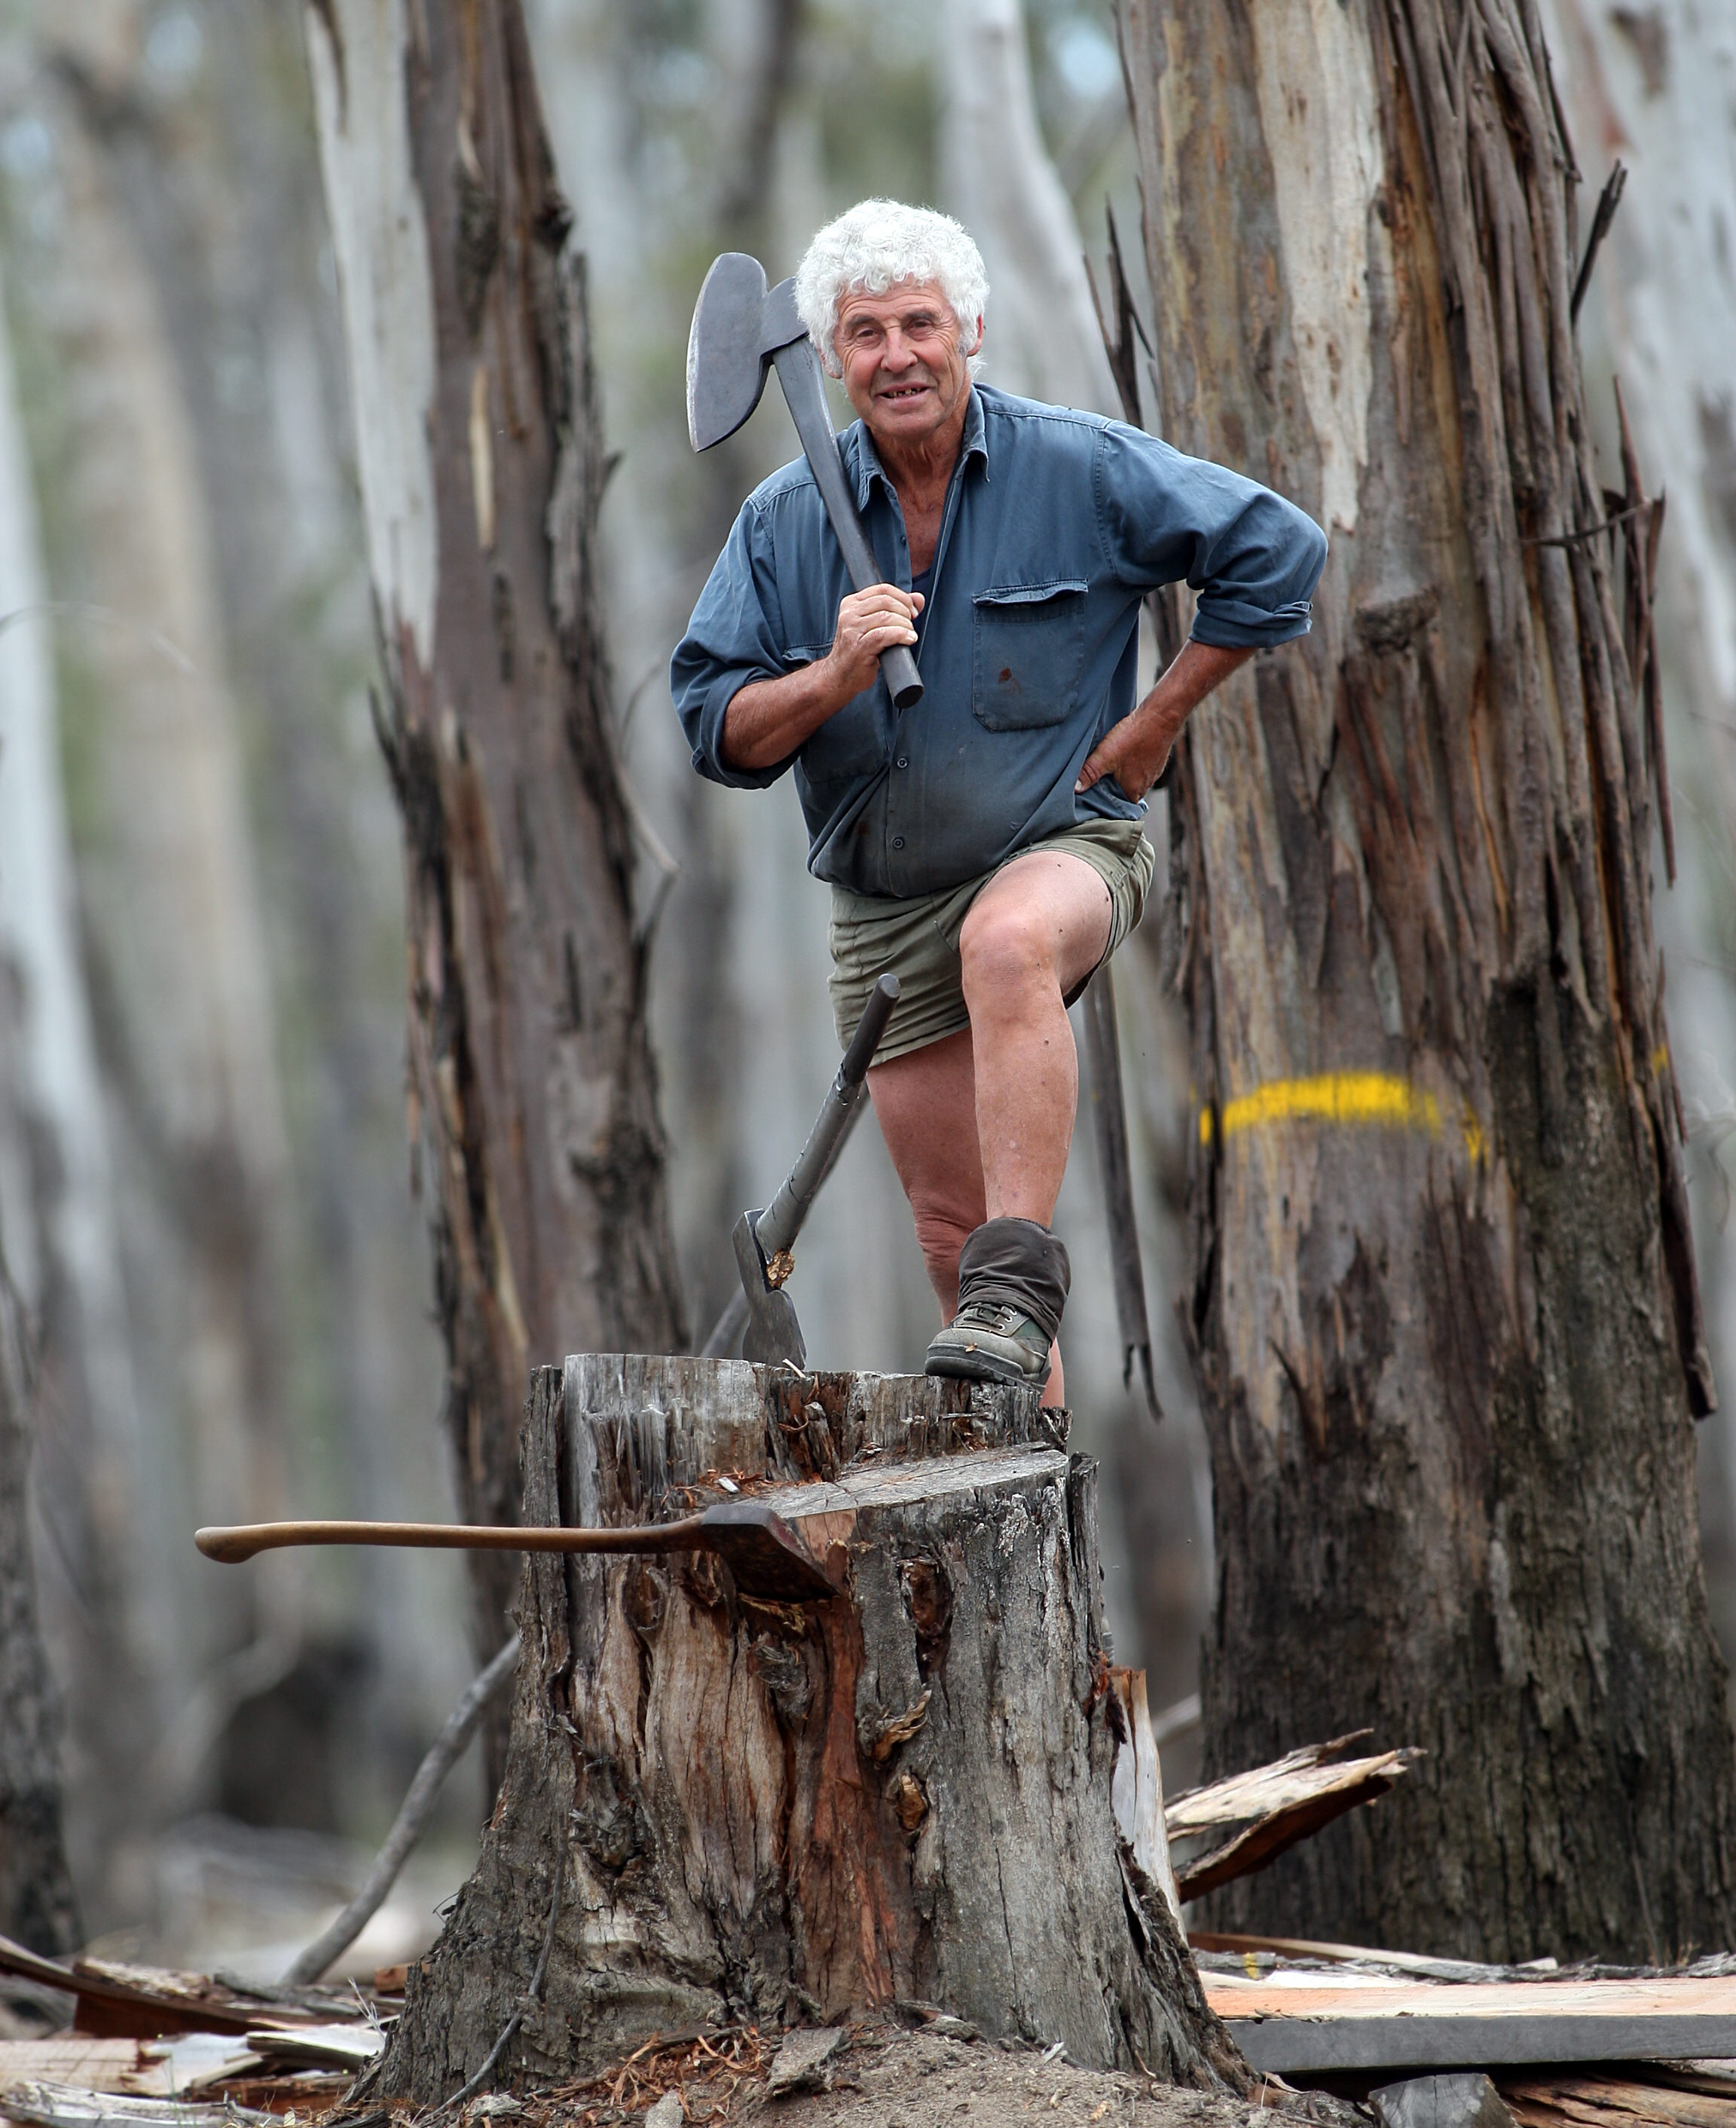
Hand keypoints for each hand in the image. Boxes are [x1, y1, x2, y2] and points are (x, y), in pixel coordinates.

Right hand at [824, 584, 922, 698]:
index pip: (883, 589)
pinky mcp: (859, 646)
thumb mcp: (874, 625)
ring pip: (887, 617)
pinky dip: (901, 635)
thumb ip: (895, 609)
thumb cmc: (859, 651)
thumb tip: (918, 598)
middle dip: (905, 612)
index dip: (903, 597)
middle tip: (911, 625)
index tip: (913, 610)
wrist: (840, 676)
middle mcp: (849, 613)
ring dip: (905, 625)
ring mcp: (852, 629)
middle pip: (886, 601)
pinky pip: (885, 634)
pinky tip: (908, 640)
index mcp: (851, 603)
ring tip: (909, 635)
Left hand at [1075, 701, 1177, 801]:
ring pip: (1133, 778)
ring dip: (1124, 773)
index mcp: (1132, 791)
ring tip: (1113, 763)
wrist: (1160, 717)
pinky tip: (1127, 752)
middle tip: (1101, 775)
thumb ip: (1089, 773)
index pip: (1116, 806)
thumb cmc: (1133, 737)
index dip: (1105, 799)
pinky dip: (1134, 763)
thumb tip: (1076, 789)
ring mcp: (1153, 773)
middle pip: (1124, 792)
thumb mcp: (1104, 756)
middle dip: (1112, 786)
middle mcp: (1145, 786)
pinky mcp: (1157, 760)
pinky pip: (1142, 767)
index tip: (1095, 792)